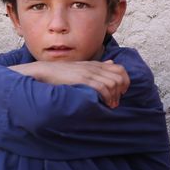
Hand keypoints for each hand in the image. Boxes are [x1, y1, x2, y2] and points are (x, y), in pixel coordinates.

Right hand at [13, 60, 129, 105]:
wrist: (45, 71)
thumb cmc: (61, 73)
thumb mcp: (81, 67)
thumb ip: (97, 66)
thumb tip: (111, 64)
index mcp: (95, 65)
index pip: (120, 69)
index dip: (125, 82)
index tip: (120, 93)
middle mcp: (95, 68)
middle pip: (120, 77)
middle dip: (121, 91)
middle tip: (115, 101)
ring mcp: (89, 73)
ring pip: (114, 83)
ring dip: (114, 96)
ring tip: (109, 105)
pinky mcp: (83, 80)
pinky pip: (103, 88)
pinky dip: (107, 97)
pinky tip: (103, 103)